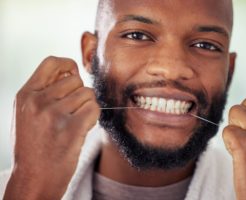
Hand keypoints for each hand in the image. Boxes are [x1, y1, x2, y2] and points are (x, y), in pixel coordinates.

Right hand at [4, 56, 99, 199]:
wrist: (34, 178)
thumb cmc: (34, 146)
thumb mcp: (28, 114)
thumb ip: (45, 91)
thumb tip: (72, 72)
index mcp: (26, 95)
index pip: (52, 63)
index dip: (68, 65)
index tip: (74, 75)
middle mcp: (38, 101)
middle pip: (76, 80)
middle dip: (80, 95)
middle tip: (72, 113)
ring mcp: (53, 114)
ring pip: (88, 95)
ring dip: (87, 108)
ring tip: (74, 124)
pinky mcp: (71, 128)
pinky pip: (94, 109)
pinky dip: (93, 118)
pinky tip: (82, 129)